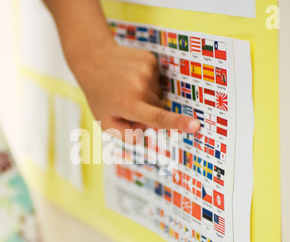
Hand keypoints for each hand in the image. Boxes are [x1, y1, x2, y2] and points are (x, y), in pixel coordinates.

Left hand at [70, 41, 201, 143]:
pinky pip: (158, 81)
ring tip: (127, 88)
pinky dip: (148, 83)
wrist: (93, 58)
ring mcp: (147, 71)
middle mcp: (140, 86)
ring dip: (147, 97)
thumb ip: (126, 135)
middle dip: (147, 111)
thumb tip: (148, 130)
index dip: (178, 123)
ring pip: (158, 95)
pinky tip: (132, 77)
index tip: (196, 126)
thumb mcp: (105, 122)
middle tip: (126, 103)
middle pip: (158, 109)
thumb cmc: (100, 95)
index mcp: (129, 104)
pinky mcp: (151, 60)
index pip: (157, 117)